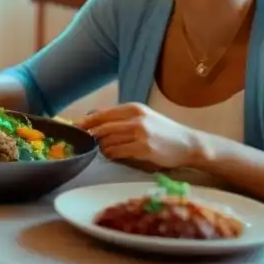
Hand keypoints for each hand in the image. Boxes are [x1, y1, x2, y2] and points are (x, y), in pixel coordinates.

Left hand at [77, 102, 198, 169]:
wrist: (189, 144)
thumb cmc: (164, 131)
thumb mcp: (143, 117)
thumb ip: (121, 118)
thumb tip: (93, 118)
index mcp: (133, 108)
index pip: (101, 114)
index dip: (86, 122)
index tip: (74, 128)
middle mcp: (135, 119)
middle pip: (102, 128)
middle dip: (90, 136)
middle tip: (83, 142)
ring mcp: (140, 134)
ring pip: (107, 141)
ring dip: (101, 147)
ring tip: (102, 150)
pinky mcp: (143, 149)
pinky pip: (117, 152)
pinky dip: (111, 155)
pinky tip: (113, 155)